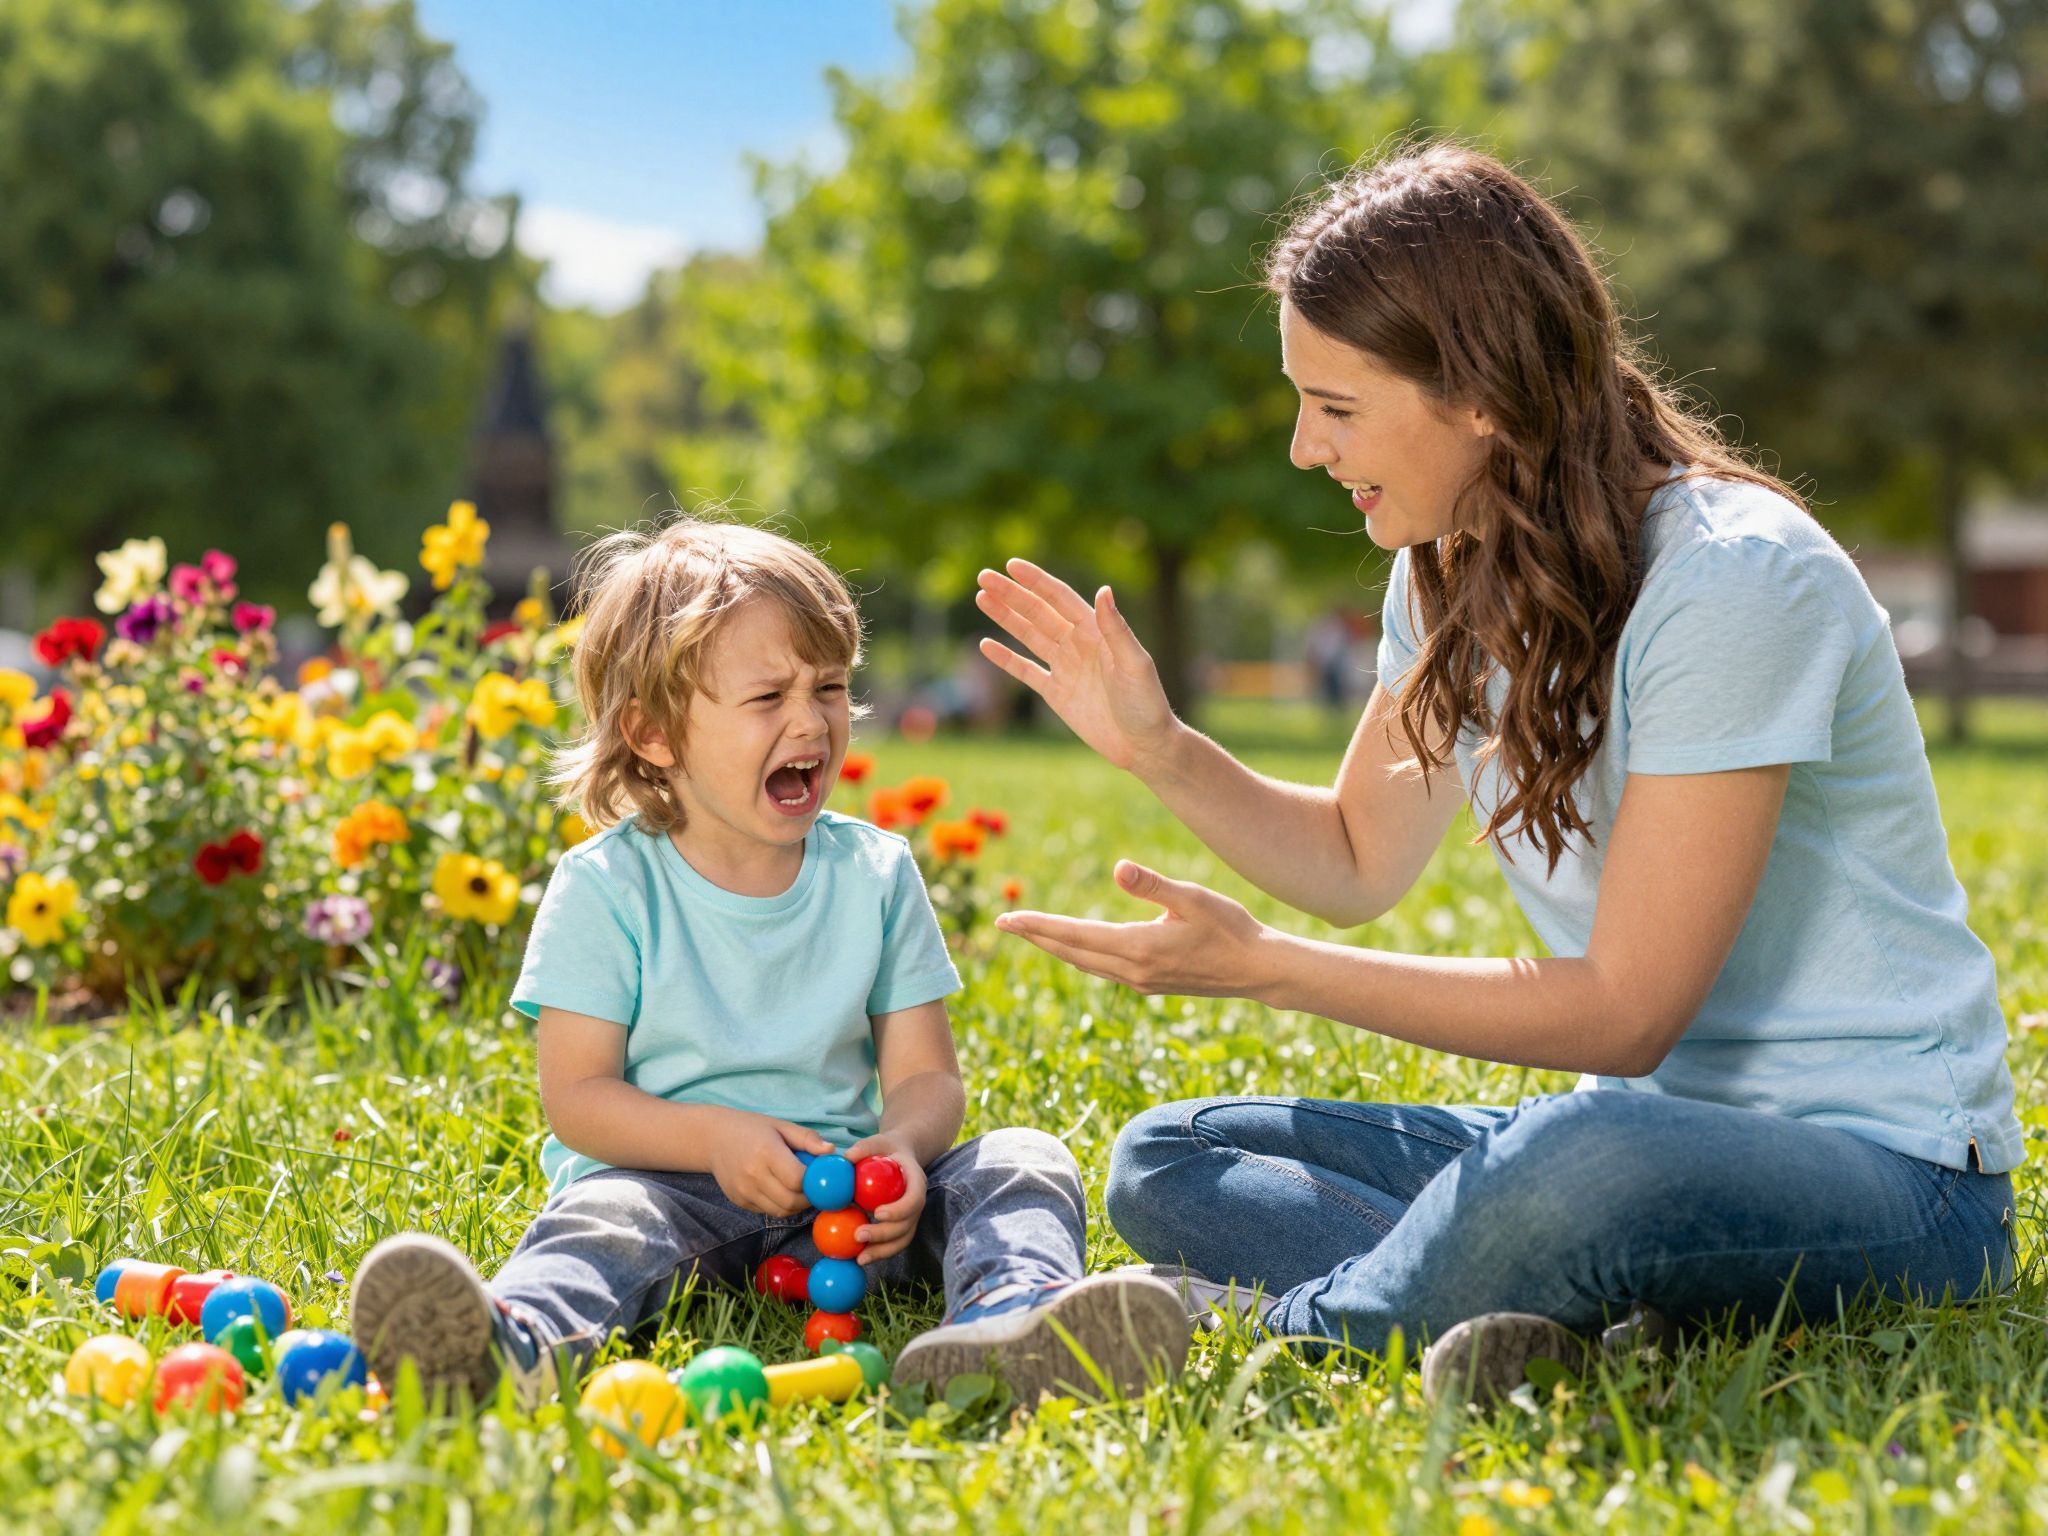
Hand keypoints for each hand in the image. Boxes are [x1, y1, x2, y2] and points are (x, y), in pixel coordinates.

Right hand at [708, 1113, 833, 1217]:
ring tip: (798, 1189)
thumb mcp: (780, 1126)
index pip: (798, 1179)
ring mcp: (744, 1191)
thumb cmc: (751, 1129)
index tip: (819, 1174)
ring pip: (781, 1211)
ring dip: (796, 1205)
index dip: (814, 1181)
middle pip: (791, 1201)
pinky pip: (767, 1211)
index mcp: (766, 1152)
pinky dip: (780, 1205)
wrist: (712, 1138)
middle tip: (814, 1187)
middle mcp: (753, 1175)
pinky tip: (780, 1189)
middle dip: (809, 1198)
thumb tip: (831, 1151)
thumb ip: (807, 1138)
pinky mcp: (739, 1201)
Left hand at [839, 1132, 927, 1264]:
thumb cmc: (886, 1149)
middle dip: (884, 1234)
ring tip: (860, 1259)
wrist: (898, 1157)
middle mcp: (917, 1202)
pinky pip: (893, 1243)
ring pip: (903, 1239)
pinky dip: (878, 1252)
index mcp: (916, 1181)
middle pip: (907, 1224)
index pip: (914, 1199)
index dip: (899, 1209)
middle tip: (858, 1236)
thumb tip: (847, 1157)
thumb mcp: (877, 1142)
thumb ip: (864, 1147)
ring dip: (882, 1251)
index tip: (877, 1213)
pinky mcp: (901, 1226)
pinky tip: (859, 1258)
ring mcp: (911, 1217)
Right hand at [976, 560, 1177, 774]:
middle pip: (1038, 612)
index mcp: (1097, 632)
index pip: (1060, 598)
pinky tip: (986, 645)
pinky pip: (1026, 671)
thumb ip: (1116, 629)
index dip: (1036, 581)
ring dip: (1005, 617)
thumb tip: (1103, 590)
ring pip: (1028, 636)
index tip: (1011, 566)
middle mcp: (1078, 644)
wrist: (1143, 745)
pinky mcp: (1056, 693)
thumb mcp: (1134, 663)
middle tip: (983, 577)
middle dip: (1011, 594)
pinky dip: (1006, 658)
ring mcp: (1065, 668)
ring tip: (982, 598)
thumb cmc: (1147, 703)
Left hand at [995, 860, 1279, 998]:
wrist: (1259, 969)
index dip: (1038, 926)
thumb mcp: (1193, 897)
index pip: (1074, 935)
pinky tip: (1075, 949)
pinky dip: (1080, 957)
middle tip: (1003, 922)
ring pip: (1085, 964)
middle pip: (1071, 953)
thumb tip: (1118, 867)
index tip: (1007, 919)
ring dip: (1055, 948)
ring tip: (1031, 933)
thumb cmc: (1230, 927)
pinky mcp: (1151, 984)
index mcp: (1139, 947)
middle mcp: (1133, 970)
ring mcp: (1141, 981)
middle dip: (1036, 936)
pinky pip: (1102, 970)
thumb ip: (1153, 884)